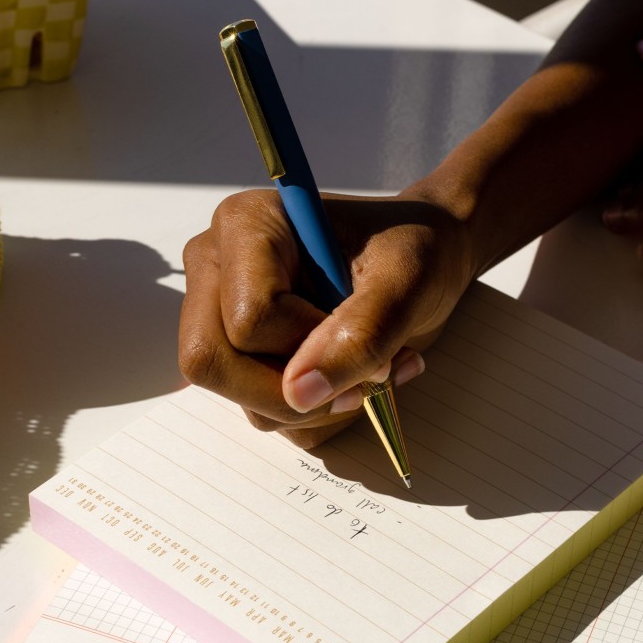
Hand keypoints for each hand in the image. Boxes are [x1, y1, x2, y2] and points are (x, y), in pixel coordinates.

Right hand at [179, 188, 472, 446]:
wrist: (430, 258)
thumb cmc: (415, 250)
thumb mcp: (407, 281)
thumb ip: (361, 332)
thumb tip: (300, 393)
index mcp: (245, 226)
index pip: (248, 320)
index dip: (311, 345)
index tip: (371, 331)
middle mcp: (216, 269)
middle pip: (212, 362)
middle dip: (297, 390)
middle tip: (366, 375)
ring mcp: (220, 318)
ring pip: (242, 402)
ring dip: (320, 406)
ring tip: (371, 368)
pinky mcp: (241, 358)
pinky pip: (264, 416)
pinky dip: (318, 414)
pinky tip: (353, 377)